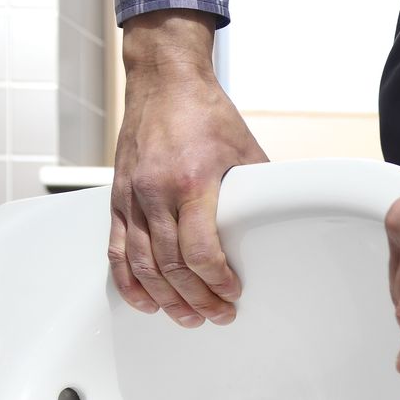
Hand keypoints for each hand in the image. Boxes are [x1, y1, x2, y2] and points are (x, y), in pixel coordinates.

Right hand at [110, 12, 267, 326]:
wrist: (163, 81)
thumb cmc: (206, 114)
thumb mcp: (246, 152)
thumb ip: (258, 193)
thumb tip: (282, 226)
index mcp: (191, 183)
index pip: (199, 251)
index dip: (216, 281)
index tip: (232, 293)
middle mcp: (155, 192)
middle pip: (172, 266)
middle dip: (197, 299)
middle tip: (218, 316)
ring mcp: (132, 197)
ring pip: (143, 265)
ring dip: (166, 299)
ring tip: (188, 317)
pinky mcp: (118, 198)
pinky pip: (117, 250)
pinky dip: (128, 282)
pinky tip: (145, 301)